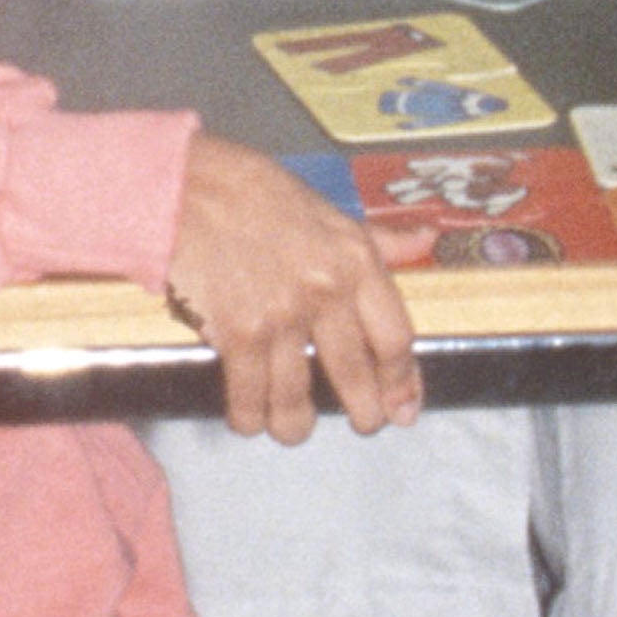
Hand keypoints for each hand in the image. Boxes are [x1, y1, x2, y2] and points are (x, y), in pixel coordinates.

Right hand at [165, 131, 426, 442]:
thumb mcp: (330, 212)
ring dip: (296, 425)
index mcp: (356, 260)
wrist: (189, 188)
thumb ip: (380, 239)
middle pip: (355, 376)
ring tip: (294, 428)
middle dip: (363, 413)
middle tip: (363, 423)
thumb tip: (426, 239)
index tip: (404, 405)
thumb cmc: (258, 196)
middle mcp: (325, 291)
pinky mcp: (236, 333)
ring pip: (296, 399)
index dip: (402, 382)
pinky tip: (250, 418)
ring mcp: (280, 316)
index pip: (395, 337)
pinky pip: (249, 397)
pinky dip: (249, 417)